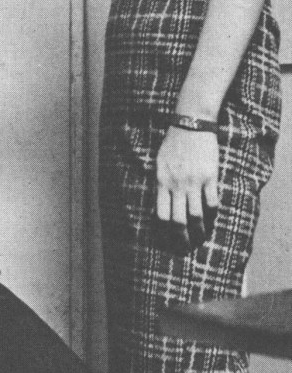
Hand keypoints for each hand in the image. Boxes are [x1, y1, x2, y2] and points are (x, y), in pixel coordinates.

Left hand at [155, 127, 219, 254]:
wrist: (191, 124)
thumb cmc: (173, 143)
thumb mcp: (159, 162)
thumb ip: (160, 182)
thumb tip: (160, 204)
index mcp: (161, 181)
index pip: (161, 215)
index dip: (165, 232)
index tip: (168, 241)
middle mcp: (176, 184)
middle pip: (178, 220)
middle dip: (181, 238)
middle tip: (185, 248)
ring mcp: (193, 181)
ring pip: (196, 215)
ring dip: (199, 232)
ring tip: (201, 239)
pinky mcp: (209, 177)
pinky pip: (212, 202)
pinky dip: (212, 214)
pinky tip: (212, 219)